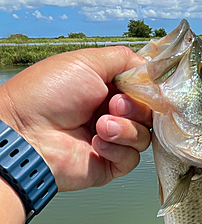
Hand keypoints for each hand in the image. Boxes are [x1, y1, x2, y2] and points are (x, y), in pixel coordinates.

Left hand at [0, 46, 151, 191]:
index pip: (144, 91)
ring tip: (100, 126)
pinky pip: (132, 158)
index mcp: (106, 89)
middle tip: (113, 105)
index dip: (147, 90)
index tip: (141, 87)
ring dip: (125, 129)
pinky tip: (95, 143)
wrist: (27, 133)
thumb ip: (125, 60)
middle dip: (135, 108)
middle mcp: (110, 114)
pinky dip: (118, 149)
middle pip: (148, 114)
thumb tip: (152, 69)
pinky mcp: (109, 164)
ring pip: (144, 137)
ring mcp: (111, 140)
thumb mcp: (87, 62)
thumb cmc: (47, 94)